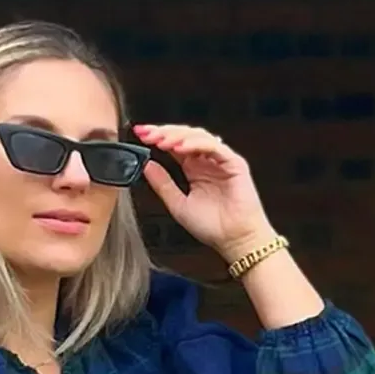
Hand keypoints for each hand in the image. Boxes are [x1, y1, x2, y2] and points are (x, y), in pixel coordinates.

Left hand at [135, 124, 275, 259]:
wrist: (235, 241)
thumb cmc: (213, 227)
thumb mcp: (178, 205)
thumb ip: (162, 184)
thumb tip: (146, 165)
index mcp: (194, 169)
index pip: (174, 145)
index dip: (157, 137)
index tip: (139, 134)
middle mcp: (207, 162)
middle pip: (184, 136)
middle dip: (163, 132)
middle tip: (146, 133)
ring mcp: (221, 160)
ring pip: (198, 136)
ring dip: (177, 136)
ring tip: (160, 141)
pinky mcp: (234, 163)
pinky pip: (213, 146)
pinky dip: (196, 144)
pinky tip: (180, 148)